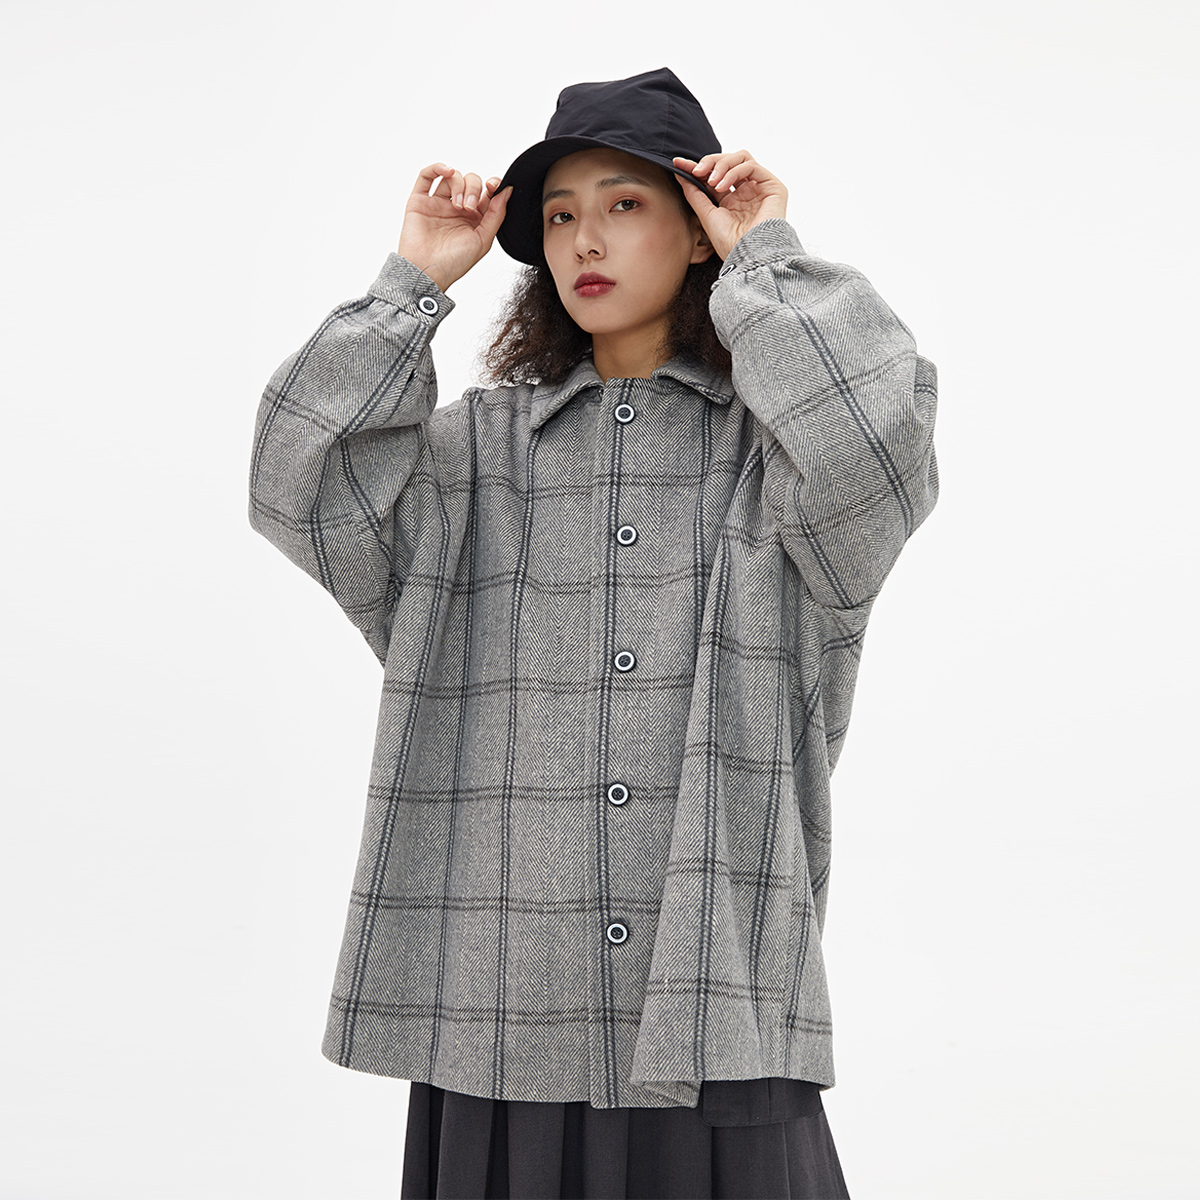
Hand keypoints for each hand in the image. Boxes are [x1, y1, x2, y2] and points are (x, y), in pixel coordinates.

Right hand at [397, 163, 512, 292]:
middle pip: (471, 181)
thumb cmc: (454, 262)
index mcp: (474, 218)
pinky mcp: (419, 201)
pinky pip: (427, 176)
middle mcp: (457, 209)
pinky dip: (437, 167)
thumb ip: (497, 214)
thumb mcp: (483, 240)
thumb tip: (508, 190)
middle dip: (473, 189)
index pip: (486, 192)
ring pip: (452, 177)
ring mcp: (438, 204)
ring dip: (459, 185)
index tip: (493, 186)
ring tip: (456, 206)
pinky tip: (447, 171)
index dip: (492, 185)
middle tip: (468, 208)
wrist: (426, 272)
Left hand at [671, 151, 787, 260]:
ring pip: (741, 158)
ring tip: (713, 182)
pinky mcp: (773, 187)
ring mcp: (760, 188)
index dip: (698, 167)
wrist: (748, 256)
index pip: (715, 174)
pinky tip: (723, 185)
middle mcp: (747, 192)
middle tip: (697, 171)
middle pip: (729, 161)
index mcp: (732, 200)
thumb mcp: (706, 215)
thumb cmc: (730, 244)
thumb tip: (680, 172)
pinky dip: (734, 171)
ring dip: (722, 165)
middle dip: (710, 162)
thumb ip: (694, 193)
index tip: (679, 164)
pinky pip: (751, 166)